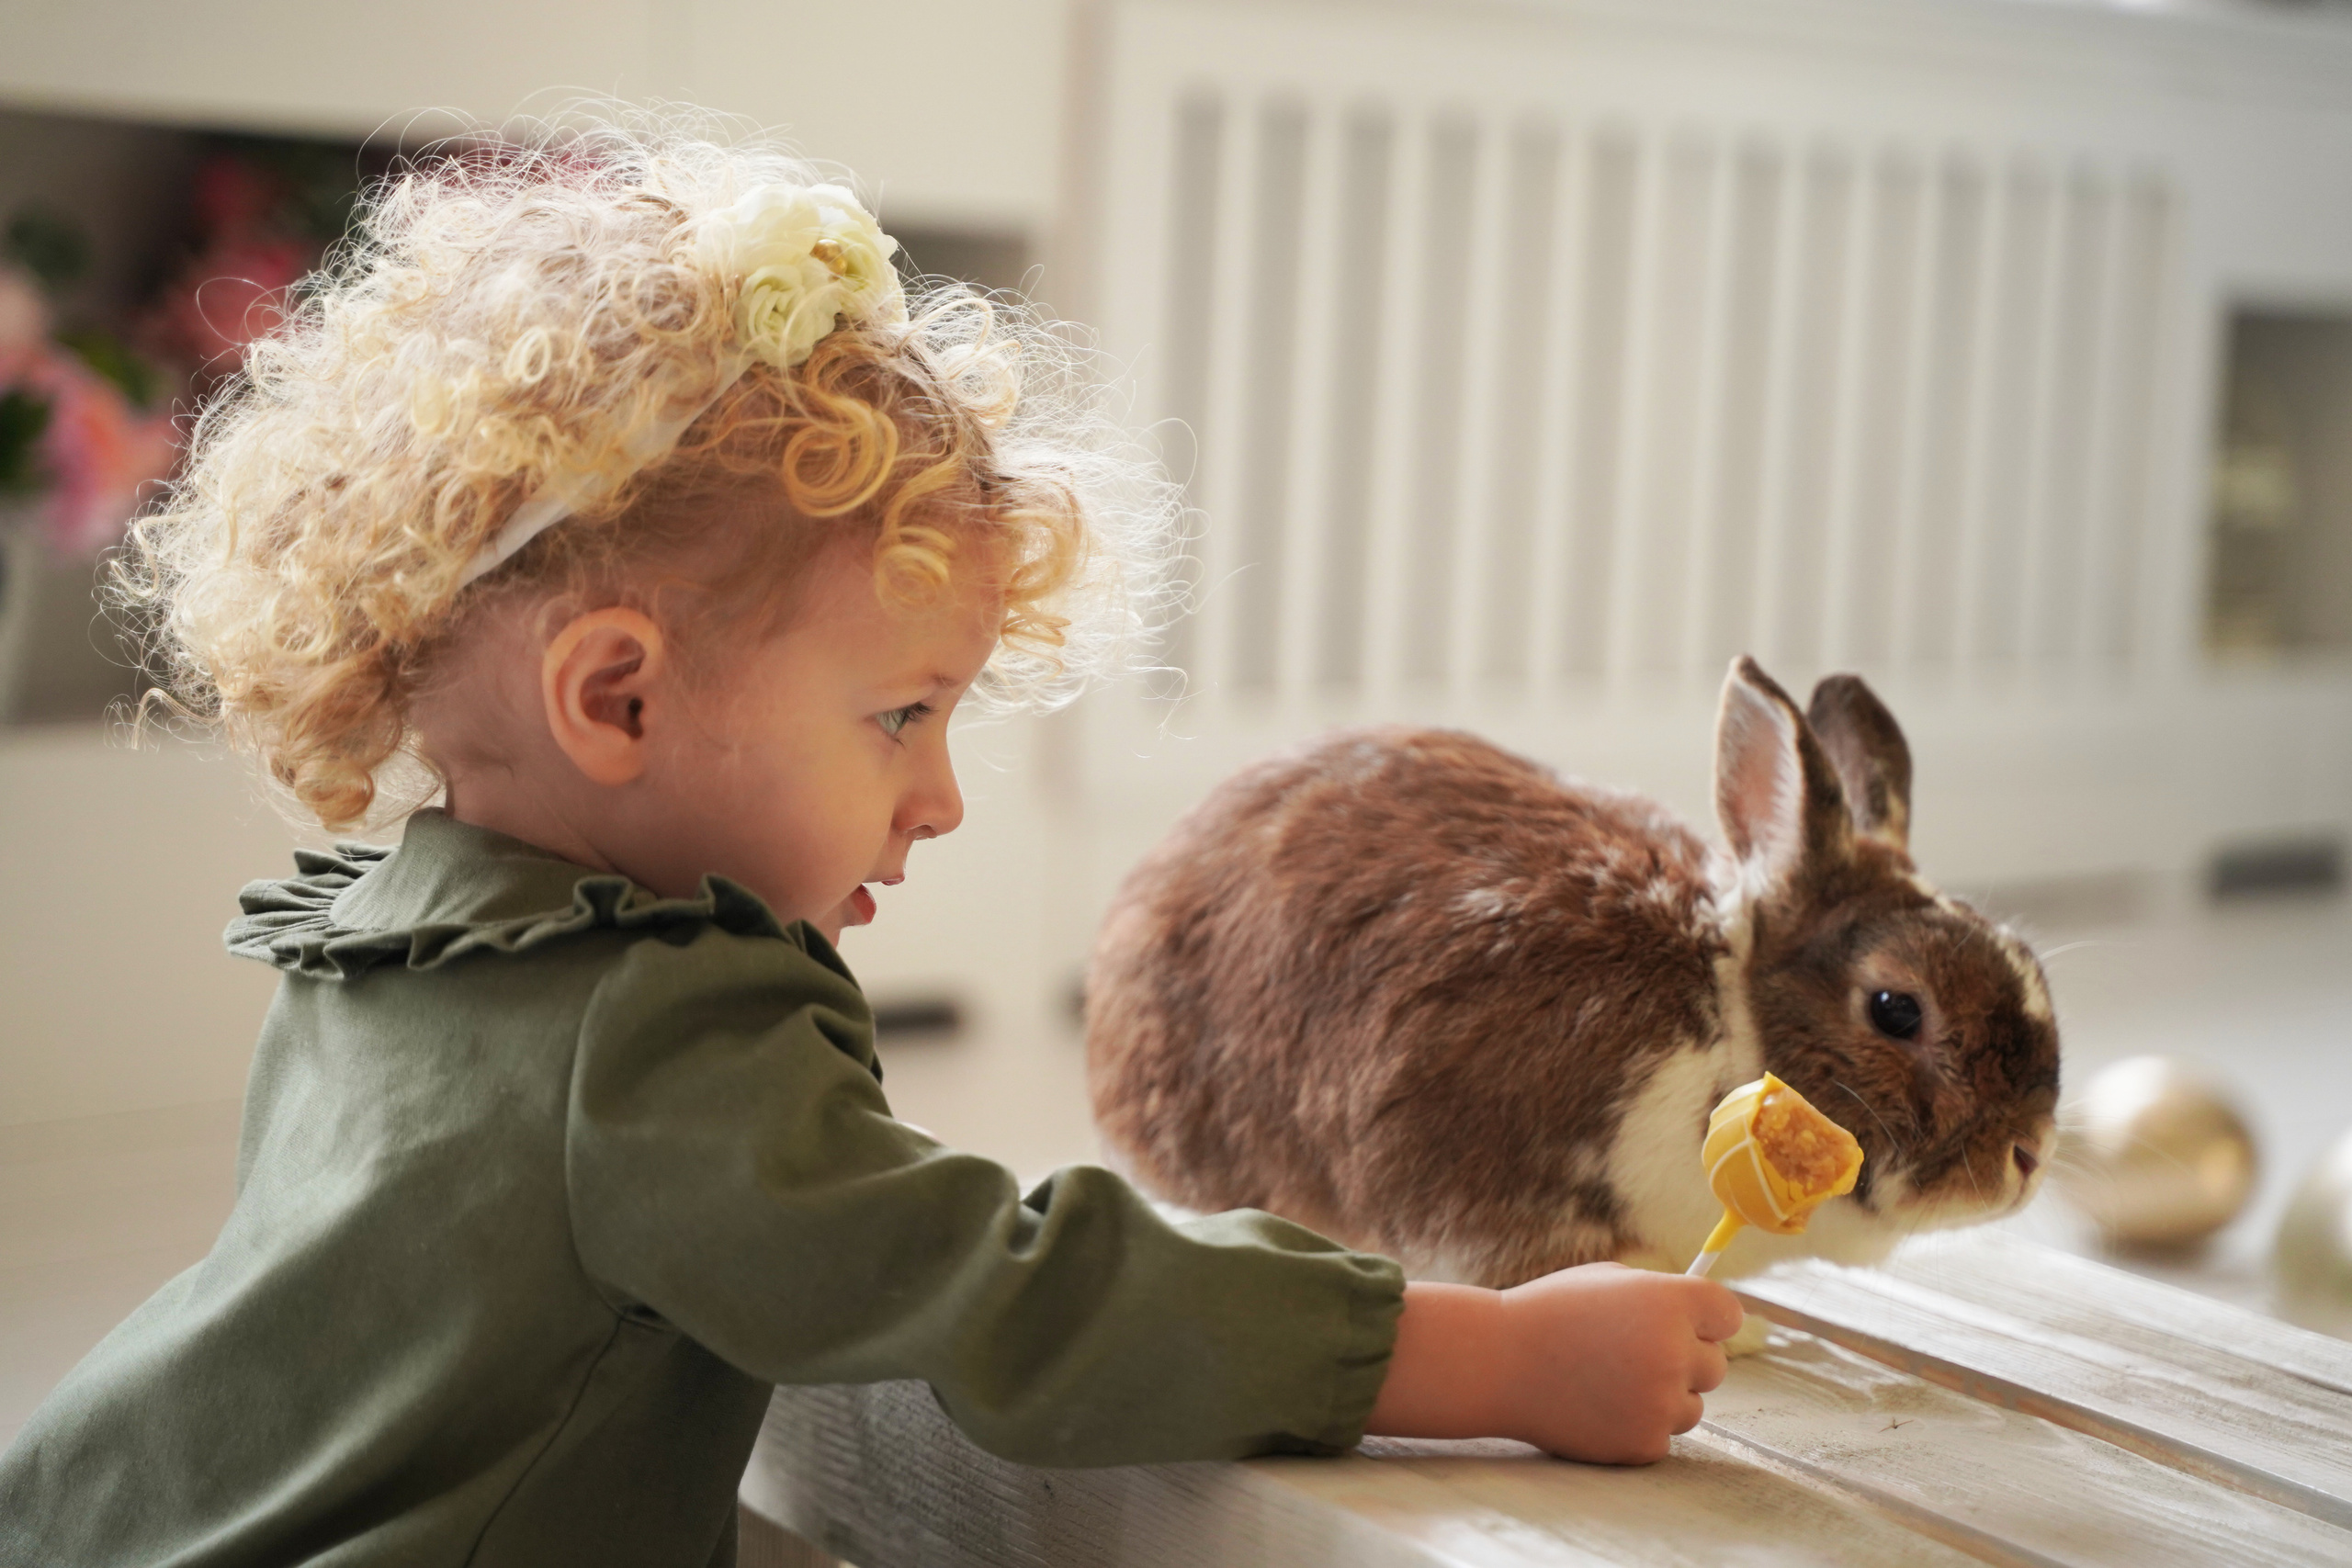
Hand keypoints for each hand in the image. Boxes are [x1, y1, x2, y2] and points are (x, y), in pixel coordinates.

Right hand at [1364, 1263, 1741, 1464]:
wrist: (1498, 1363)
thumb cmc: (1550, 1314)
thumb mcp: (1607, 1281)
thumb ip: (1661, 1296)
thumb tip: (1707, 1317)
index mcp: (1669, 1301)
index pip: (1729, 1315)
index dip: (1707, 1321)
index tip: (1688, 1325)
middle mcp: (1673, 1351)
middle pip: (1715, 1365)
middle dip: (1683, 1361)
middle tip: (1633, 1355)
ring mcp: (1660, 1401)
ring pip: (1691, 1405)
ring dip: (1662, 1397)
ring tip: (1608, 1382)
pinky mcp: (1644, 1442)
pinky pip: (1663, 1435)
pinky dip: (1637, 1426)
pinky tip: (1598, 1407)